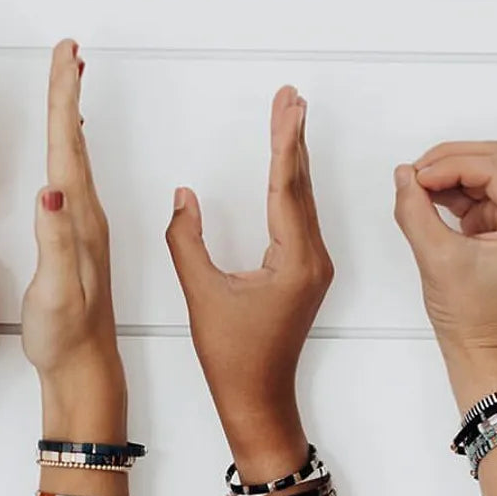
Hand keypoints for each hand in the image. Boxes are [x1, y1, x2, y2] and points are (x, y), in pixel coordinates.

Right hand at [21, 41, 125, 437]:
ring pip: (77, 159)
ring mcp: (85, 230)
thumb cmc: (67, 338)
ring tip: (69, 85)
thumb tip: (51, 190)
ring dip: (72, 118)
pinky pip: (75, 184)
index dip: (63, 99)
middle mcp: (87, 218)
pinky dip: (70, 156)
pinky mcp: (79, 243)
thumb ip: (54, 242)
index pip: (69, 147)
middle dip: (69, 93)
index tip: (65, 56)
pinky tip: (68, 156)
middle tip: (68, 52)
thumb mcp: (57, 292)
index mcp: (80, 221)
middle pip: (76, 142)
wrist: (86, 371)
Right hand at [166, 87, 331, 470]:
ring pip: (303, 199)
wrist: (258, 398)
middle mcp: (313, 259)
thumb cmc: (234, 358)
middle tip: (292, 97)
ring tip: (291, 116)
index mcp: (295, 262)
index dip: (285, 142)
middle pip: (301, 185)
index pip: (286, 188)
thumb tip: (184, 196)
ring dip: (294, 157)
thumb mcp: (202, 294)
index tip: (288, 107)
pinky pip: (300, 217)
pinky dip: (291, 184)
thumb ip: (187, 240)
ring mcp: (312, 265)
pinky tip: (287, 165)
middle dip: (294, 137)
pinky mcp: (305, 271)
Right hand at [393, 141, 496, 371]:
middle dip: (448, 161)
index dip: (449, 165)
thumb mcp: (437, 258)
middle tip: (414, 174)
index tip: (417, 178)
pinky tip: (424, 197)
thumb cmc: (474, 317)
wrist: (480, 347)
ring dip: (445, 174)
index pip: (492, 167)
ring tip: (415, 187)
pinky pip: (473, 192)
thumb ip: (415, 211)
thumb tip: (405, 176)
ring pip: (480, 172)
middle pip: (490, 160)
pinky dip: (446, 190)